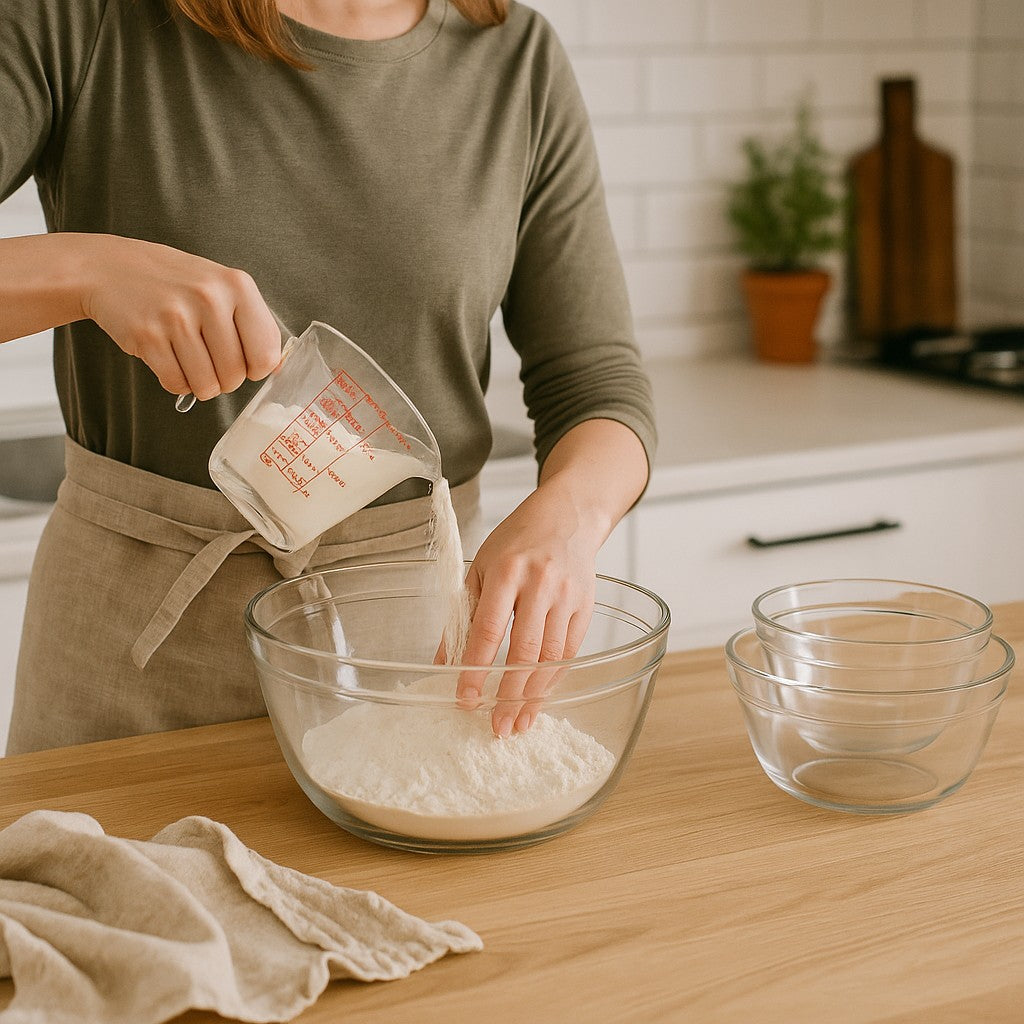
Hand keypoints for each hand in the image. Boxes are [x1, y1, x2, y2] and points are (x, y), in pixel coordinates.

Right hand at [79, 235, 280, 399]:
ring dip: (200, 384)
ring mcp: (177, 317)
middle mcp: (210, 298)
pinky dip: (176, 383)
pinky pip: (176, 384)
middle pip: (236, 375)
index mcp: (237, 285)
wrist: (109, 268)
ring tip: (189, 361)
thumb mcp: (221, 288)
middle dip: (225, 380)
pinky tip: (170, 360)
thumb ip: (252, 324)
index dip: (256, 369)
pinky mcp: (148, 336)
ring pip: (206, 385)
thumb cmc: (174, 283)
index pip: (266, 355)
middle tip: (210, 362)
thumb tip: (277, 367)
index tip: (244, 362)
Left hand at [454, 481, 600, 737]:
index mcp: (506, 571)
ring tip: (518, 722)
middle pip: (525, 652)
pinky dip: (553, 679)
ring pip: (551, 658)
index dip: (476, 669)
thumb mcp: (480, 566)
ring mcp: (567, 597)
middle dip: (509, 695)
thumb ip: (462, 612)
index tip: (465, 699)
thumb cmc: (517, 540)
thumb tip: (442, 661)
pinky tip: (539, 697)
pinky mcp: (586, 607)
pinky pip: (569, 652)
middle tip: (497, 726)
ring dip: (534, 696)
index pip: (488, 630)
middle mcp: (540, 585)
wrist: (568, 516)